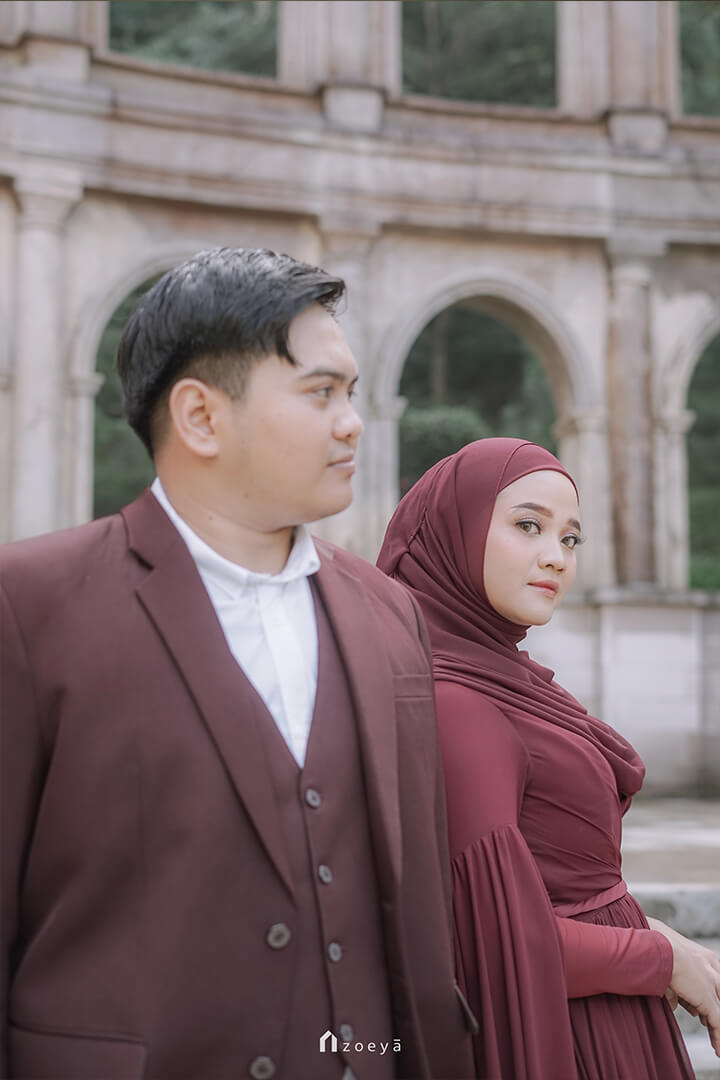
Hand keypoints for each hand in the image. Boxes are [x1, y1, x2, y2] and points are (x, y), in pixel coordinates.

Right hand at [647, 917, 719, 1057]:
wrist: (656, 948)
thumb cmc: (654, 951)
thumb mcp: (667, 970)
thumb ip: (675, 989)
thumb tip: (676, 1005)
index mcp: (705, 957)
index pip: (714, 983)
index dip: (711, 1000)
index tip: (702, 1015)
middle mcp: (712, 968)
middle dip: (717, 1011)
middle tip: (712, 1027)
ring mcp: (711, 983)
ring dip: (718, 1029)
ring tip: (718, 1044)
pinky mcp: (707, 998)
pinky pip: (717, 1022)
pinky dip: (718, 1037)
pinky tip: (717, 1049)